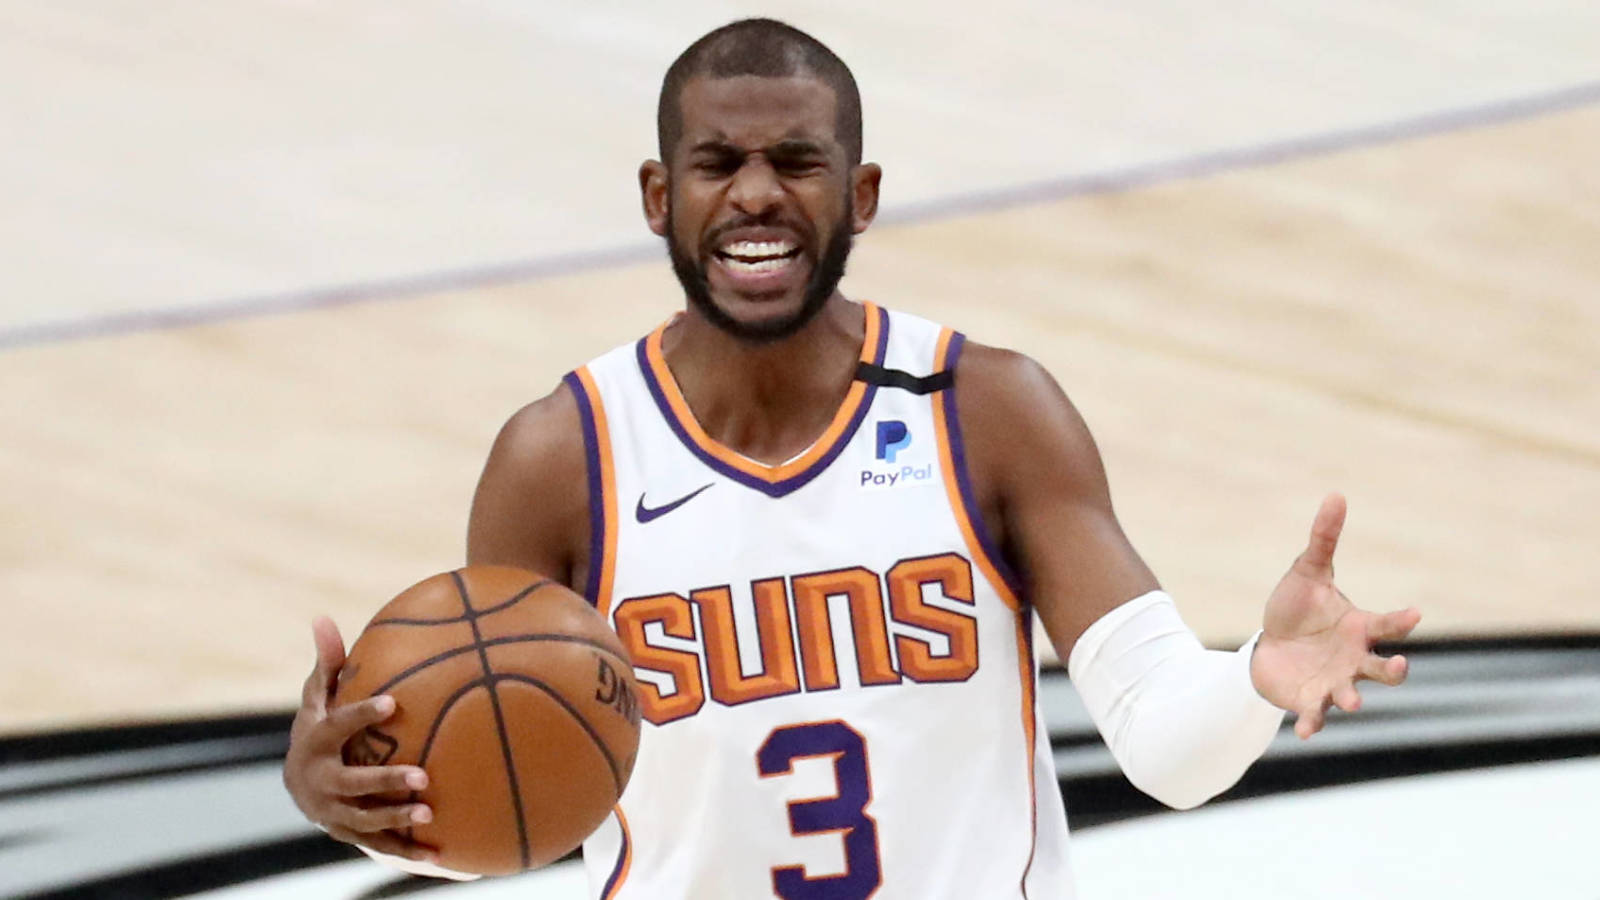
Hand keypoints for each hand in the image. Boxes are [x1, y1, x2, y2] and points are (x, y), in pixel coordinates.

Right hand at [283, 616, 438, 862]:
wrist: (298, 786)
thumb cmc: (319, 729)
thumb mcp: (318, 697)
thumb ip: (329, 663)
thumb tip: (322, 617)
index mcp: (315, 743)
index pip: (338, 726)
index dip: (362, 714)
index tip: (393, 703)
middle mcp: (320, 782)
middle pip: (352, 783)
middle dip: (385, 780)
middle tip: (422, 774)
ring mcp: (333, 812)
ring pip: (364, 819)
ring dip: (396, 820)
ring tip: (429, 813)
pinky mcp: (349, 834)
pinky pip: (379, 845)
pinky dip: (408, 852)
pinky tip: (443, 856)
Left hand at [1249, 494, 1421, 738]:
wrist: (1269, 645)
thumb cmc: (1297, 609)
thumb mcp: (1307, 572)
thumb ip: (1323, 539)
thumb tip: (1336, 495)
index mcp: (1360, 628)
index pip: (1387, 624)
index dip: (1401, 620)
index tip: (1414, 612)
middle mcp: (1354, 659)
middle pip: (1383, 668)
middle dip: (1393, 670)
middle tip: (1399, 666)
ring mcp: (1334, 682)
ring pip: (1353, 694)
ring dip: (1354, 698)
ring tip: (1355, 701)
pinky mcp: (1310, 701)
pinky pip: (1315, 716)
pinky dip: (1312, 724)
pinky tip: (1303, 732)